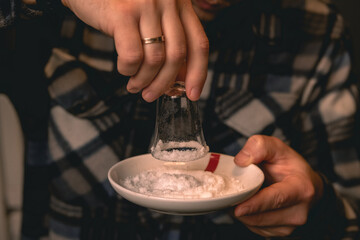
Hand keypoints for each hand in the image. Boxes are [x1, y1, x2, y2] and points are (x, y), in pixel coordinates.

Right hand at [62, 0, 208, 101]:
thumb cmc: (119, 3)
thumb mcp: (152, 16)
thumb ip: (168, 41)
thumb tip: (178, 80)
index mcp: (180, 3)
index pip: (199, 44)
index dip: (199, 73)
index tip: (192, 94)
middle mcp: (168, 1)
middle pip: (178, 55)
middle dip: (165, 83)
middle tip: (152, 95)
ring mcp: (147, 6)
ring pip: (156, 59)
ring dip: (144, 80)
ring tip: (135, 85)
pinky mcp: (123, 13)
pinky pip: (133, 56)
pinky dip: (128, 70)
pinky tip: (124, 69)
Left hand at [233, 135, 323, 236]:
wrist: (305, 183)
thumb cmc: (290, 166)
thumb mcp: (276, 147)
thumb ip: (259, 147)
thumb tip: (241, 161)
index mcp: (301, 189)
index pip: (276, 199)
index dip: (256, 204)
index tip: (238, 208)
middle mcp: (298, 211)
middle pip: (261, 215)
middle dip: (241, 205)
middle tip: (231, 191)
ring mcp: (290, 226)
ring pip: (254, 223)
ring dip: (242, 211)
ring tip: (245, 193)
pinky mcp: (279, 232)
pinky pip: (254, 228)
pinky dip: (246, 216)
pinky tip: (249, 203)